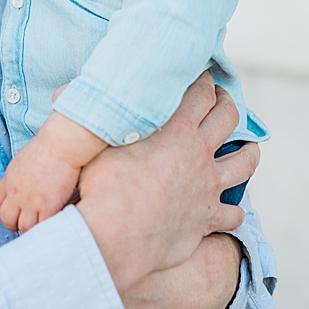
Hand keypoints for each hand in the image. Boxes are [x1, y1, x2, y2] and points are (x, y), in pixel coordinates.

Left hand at [0, 113, 105, 232]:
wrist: (59, 146)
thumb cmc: (46, 149)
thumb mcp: (22, 162)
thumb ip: (19, 176)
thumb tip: (24, 184)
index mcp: (8, 180)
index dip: (6, 210)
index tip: (15, 212)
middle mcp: (15, 193)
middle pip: (6, 218)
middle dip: (14, 224)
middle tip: (25, 226)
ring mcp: (30, 202)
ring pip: (24, 227)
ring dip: (30, 230)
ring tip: (40, 230)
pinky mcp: (48, 206)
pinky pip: (43, 226)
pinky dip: (46, 229)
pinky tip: (53, 228)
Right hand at [76, 72, 256, 291]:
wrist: (115, 236)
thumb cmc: (99, 187)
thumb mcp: (90, 143)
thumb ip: (88, 116)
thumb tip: (59, 93)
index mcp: (174, 129)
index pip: (199, 91)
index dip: (201, 78)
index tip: (198, 72)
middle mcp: (198, 153)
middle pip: (228, 117)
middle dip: (227, 103)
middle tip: (221, 99)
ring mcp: (208, 186)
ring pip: (245, 162)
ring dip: (248, 151)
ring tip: (246, 147)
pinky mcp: (208, 218)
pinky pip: (234, 212)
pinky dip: (233, 208)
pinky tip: (228, 207)